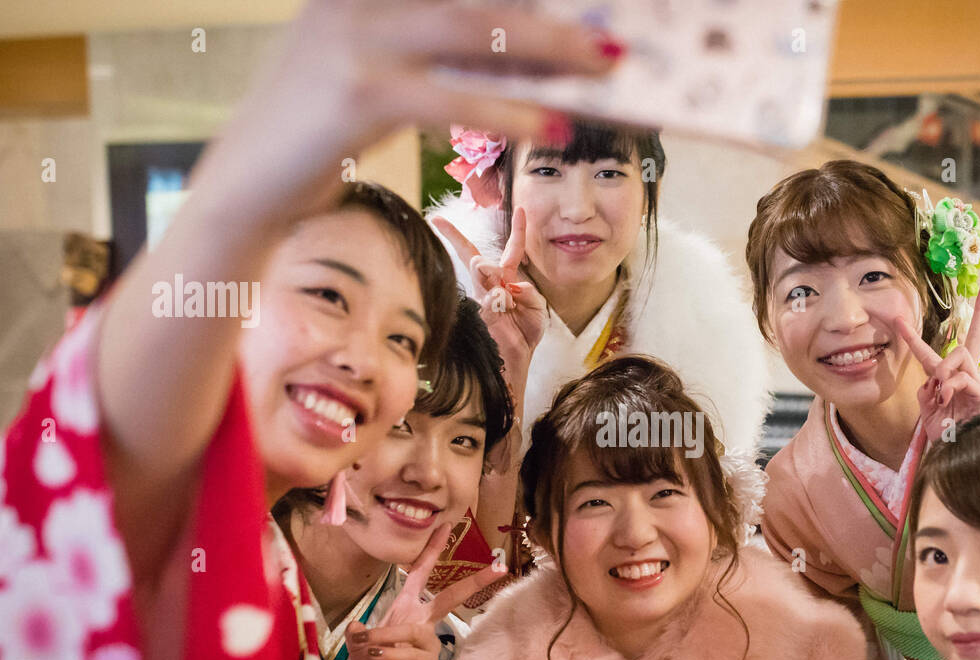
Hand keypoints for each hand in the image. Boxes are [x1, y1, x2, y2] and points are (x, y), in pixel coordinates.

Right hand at [189, 0, 618, 228]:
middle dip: (549, 12)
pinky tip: (548, 123)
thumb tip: (522, 59)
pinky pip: (448, 97)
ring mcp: (351, 40)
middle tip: (610, 31)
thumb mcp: (375, 82)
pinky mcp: (355, 94)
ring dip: (547, 48)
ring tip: (603, 66)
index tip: (578, 6)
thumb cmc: (314, 141)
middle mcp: (354, 1)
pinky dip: (505, 110)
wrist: (242, 193)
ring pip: (470, 32)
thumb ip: (435, 59)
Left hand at [346, 522, 504, 659]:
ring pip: (412, 630)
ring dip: (386, 636)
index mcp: (409, 607)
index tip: (446, 526)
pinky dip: (389, 654)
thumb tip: (358, 627)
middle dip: (473, 582)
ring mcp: (429, 642)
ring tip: (368, 645)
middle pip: (451, 596)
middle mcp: (423, 620)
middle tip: (497, 568)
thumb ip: (357, 631)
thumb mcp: (358, 643)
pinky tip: (377, 657)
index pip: (421, 572)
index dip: (432, 549)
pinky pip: (409, 653)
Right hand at [432, 207, 546, 390]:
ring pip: (481, 273)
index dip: (517, 230)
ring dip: (484, 269)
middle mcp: (492, 287)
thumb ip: (531, 294)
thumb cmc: (524, 335)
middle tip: (439, 222)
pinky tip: (505, 304)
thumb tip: (515, 284)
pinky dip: (501, 298)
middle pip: (474, 256)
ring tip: (488, 277)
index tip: (521, 209)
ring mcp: (482, 299)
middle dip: (456, 238)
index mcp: (507, 281)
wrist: (515, 362)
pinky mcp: (479, 313)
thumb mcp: (538, 311)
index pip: (510, 251)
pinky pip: (491, 296)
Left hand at [894, 285, 979, 442]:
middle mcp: (963, 376)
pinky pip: (963, 376)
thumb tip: (933, 380)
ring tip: (942, 390)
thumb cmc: (948, 438)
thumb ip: (926, 395)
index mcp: (945, 381)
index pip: (928, 355)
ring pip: (960, 353)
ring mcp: (976, 382)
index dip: (913, 338)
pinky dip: (951, 384)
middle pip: (974, 337)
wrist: (961, 456)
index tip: (900, 319)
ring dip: (946, 368)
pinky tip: (947, 397)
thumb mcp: (928, 415)